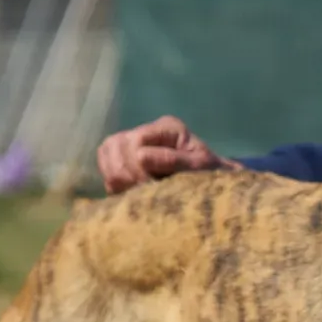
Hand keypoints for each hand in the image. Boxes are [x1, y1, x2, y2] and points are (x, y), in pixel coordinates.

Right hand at [97, 116, 241, 194]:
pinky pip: (106, 166)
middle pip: (114, 144)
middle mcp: (148, 131)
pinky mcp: (128, 161)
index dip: (136, 165)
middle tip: (138, 191)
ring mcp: (135, 144)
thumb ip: (172, 160)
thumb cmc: (211, 174)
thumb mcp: (199, 167)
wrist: (215, 186)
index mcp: (167, 128)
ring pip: (106, 152)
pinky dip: (113, 182)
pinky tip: (128, 193)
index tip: (148, 186)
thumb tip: (141, 158)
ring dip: (115, 176)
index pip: (136, 140)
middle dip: (122, 171)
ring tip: (133, 192)